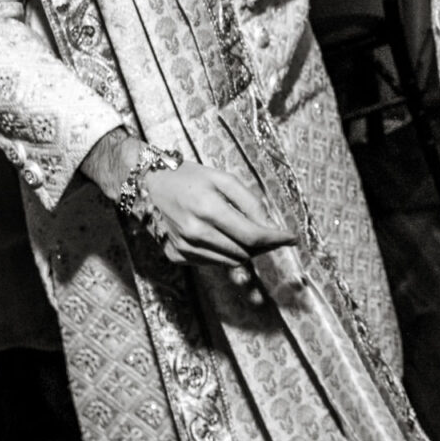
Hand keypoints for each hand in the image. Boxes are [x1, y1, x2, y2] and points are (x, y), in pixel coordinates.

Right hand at [140, 163, 295, 267]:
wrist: (147, 185)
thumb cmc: (189, 177)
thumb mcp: (222, 178)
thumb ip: (249, 201)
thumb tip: (270, 225)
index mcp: (209, 209)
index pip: (252, 235)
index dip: (276, 239)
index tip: (292, 238)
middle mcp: (195, 233)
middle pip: (244, 252)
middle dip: (263, 245)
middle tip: (271, 233)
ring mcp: (184, 248)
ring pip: (231, 262)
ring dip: (246, 251)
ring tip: (248, 233)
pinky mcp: (176, 256)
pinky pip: (213, 262)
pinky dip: (225, 253)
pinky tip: (223, 237)